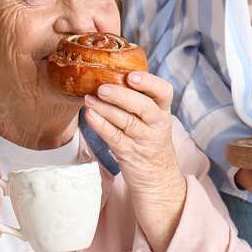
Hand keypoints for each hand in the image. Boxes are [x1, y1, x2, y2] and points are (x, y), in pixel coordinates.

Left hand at [82, 71, 186, 251]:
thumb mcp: (152, 119)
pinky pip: (114, 138)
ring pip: (125, 122)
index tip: (132, 75)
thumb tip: (110, 73)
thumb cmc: (149, 140)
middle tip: (101, 87)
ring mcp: (144, 141)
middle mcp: (156, 125)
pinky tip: (89, 116)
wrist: (158, 178)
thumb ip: (139, 99)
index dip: (149, 82)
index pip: (164, 92)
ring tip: (87, 98)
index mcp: (163, 111)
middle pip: (142, 107)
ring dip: (104, 109)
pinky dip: (101, 126)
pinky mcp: (129, 154)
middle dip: (121, 95)